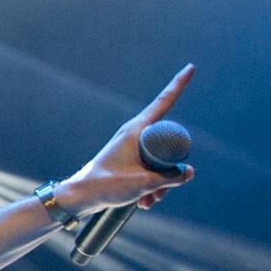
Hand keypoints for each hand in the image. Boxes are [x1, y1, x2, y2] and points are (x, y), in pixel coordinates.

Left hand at [58, 64, 197, 215]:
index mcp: (136, 129)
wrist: (79, 198)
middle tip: (160, 192)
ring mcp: (132, 147)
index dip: (179, 84)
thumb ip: (170, 178)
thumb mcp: (144, 184)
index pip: (164, 102)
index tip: (191, 67)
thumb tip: (189, 172)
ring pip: (160, 161)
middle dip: (170, 172)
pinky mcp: (129, 160)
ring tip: (149, 201)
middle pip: (168, 144)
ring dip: (160, 184)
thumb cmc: (106, 186)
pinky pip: (150, 170)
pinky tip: (144, 203)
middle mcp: (134, 134)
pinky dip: (151, 187)